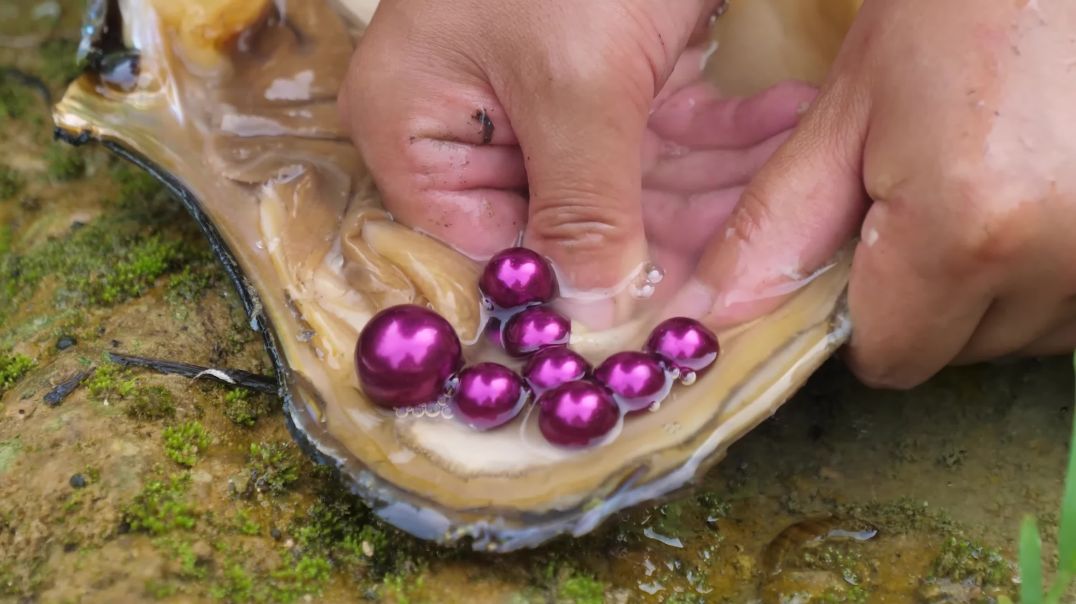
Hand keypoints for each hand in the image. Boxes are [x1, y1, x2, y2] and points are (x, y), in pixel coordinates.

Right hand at [337, 0, 815, 326]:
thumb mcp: (573, 83)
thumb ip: (583, 209)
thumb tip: (596, 318)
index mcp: (416, 129)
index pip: (484, 248)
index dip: (567, 288)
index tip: (657, 317)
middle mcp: (468, 124)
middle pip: (564, 222)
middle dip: (664, 236)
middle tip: (749, 265)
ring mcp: (538, 97)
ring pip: (625, 181)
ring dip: (711, 186)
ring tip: (790, 191)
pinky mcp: (600, 70)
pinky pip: (659, 128)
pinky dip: (719, 131)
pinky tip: (780, 126)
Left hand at [677, 0, 1075, 387]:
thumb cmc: (958, 7)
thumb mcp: (850, 109)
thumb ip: (779, 225)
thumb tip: (717, 312)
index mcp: (965, 233)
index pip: (892, 359)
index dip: (858, 323)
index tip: (853, 262)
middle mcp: (1058, 264)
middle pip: (955, 351)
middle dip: (920, 299)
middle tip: (922, 201)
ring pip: (1020, 332)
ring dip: (988, 288)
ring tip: (984, 185)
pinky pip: (1074, 303)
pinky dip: (1043, 269)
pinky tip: (1031, 195)